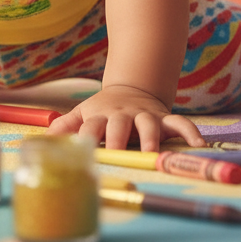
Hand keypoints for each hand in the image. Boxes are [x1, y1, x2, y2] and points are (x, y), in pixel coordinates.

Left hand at [46, 84, 205, 151]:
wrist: (131, 89)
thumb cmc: (104, 111)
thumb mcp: (84, 114)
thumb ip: (65, 126)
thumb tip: (42, 139)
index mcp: (100, 116)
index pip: (90, 127)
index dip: (85, 137)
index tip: (81, 152)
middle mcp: (122, 115)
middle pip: (119, 125)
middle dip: (116, 138)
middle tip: (115, 152)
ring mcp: (145, 115)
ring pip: (148, 123)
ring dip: (150, 136)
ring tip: (152, 152)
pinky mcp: (164, 117)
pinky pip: (180, 123)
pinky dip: (190, 132)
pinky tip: (198, 145)